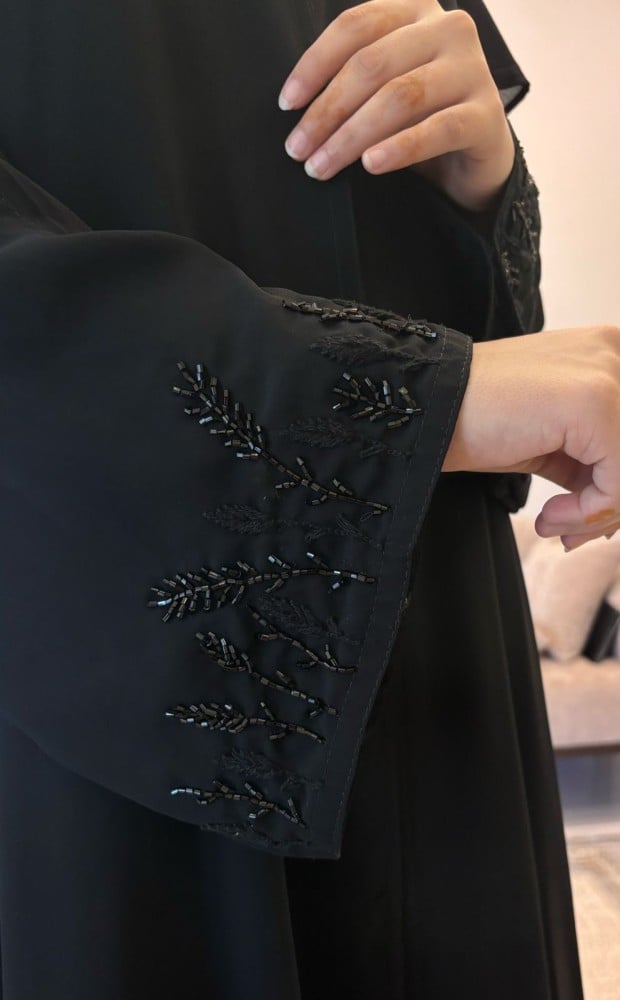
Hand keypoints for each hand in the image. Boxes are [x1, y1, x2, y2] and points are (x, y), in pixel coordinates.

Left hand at [278, 0, 514, 211]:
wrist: (477, 158)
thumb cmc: (421, 120)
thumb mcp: (385, 89)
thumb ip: (354, 82)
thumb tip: (298, 109)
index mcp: (416, 12)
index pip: (356, 26)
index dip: (315, 63)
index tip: (287, 104)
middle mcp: (448, 29)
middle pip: (373, 64)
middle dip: (327, 110)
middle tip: (298, 150)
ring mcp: (473, 69)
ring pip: (400, 97)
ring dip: (352, 136)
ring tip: (322, 166)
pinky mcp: (488, 114)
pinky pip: (437, 129)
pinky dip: (399, 149)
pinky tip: (371, 165)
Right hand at [442, 326, 619, 548]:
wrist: (427, 409)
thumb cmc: (478, 421)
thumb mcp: (554, 439)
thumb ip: (596, 460)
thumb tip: (619, 512)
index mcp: (609, 351)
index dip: (614, 486)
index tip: (584, 518)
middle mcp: (614, 352)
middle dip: (611, 504)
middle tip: (571, 531)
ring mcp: (608, 374)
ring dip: (596, 515)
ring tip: (554, 525)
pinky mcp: (596, 404)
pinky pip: (618, 484)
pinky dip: (586, 513)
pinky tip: (547, 516)